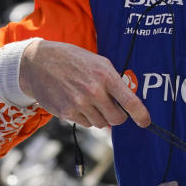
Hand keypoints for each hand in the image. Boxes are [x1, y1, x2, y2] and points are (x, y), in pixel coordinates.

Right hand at [20, 39, 150, 128]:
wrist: (38, 62)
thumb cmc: (73, 60)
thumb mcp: (99, 63)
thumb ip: (114, 82)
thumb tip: (125, 106)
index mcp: (106, 76)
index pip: (130, 101)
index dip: (141, 115)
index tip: (146, 122)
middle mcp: (94, 92)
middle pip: (117, 119)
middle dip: (117, 116)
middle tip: (112, 107)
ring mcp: (79, 104)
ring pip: (101, 124)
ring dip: (100, 116)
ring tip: (89, 99)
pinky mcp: (66, 112)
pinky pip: (86, 124)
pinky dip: (86, 117)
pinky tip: (77, 102)